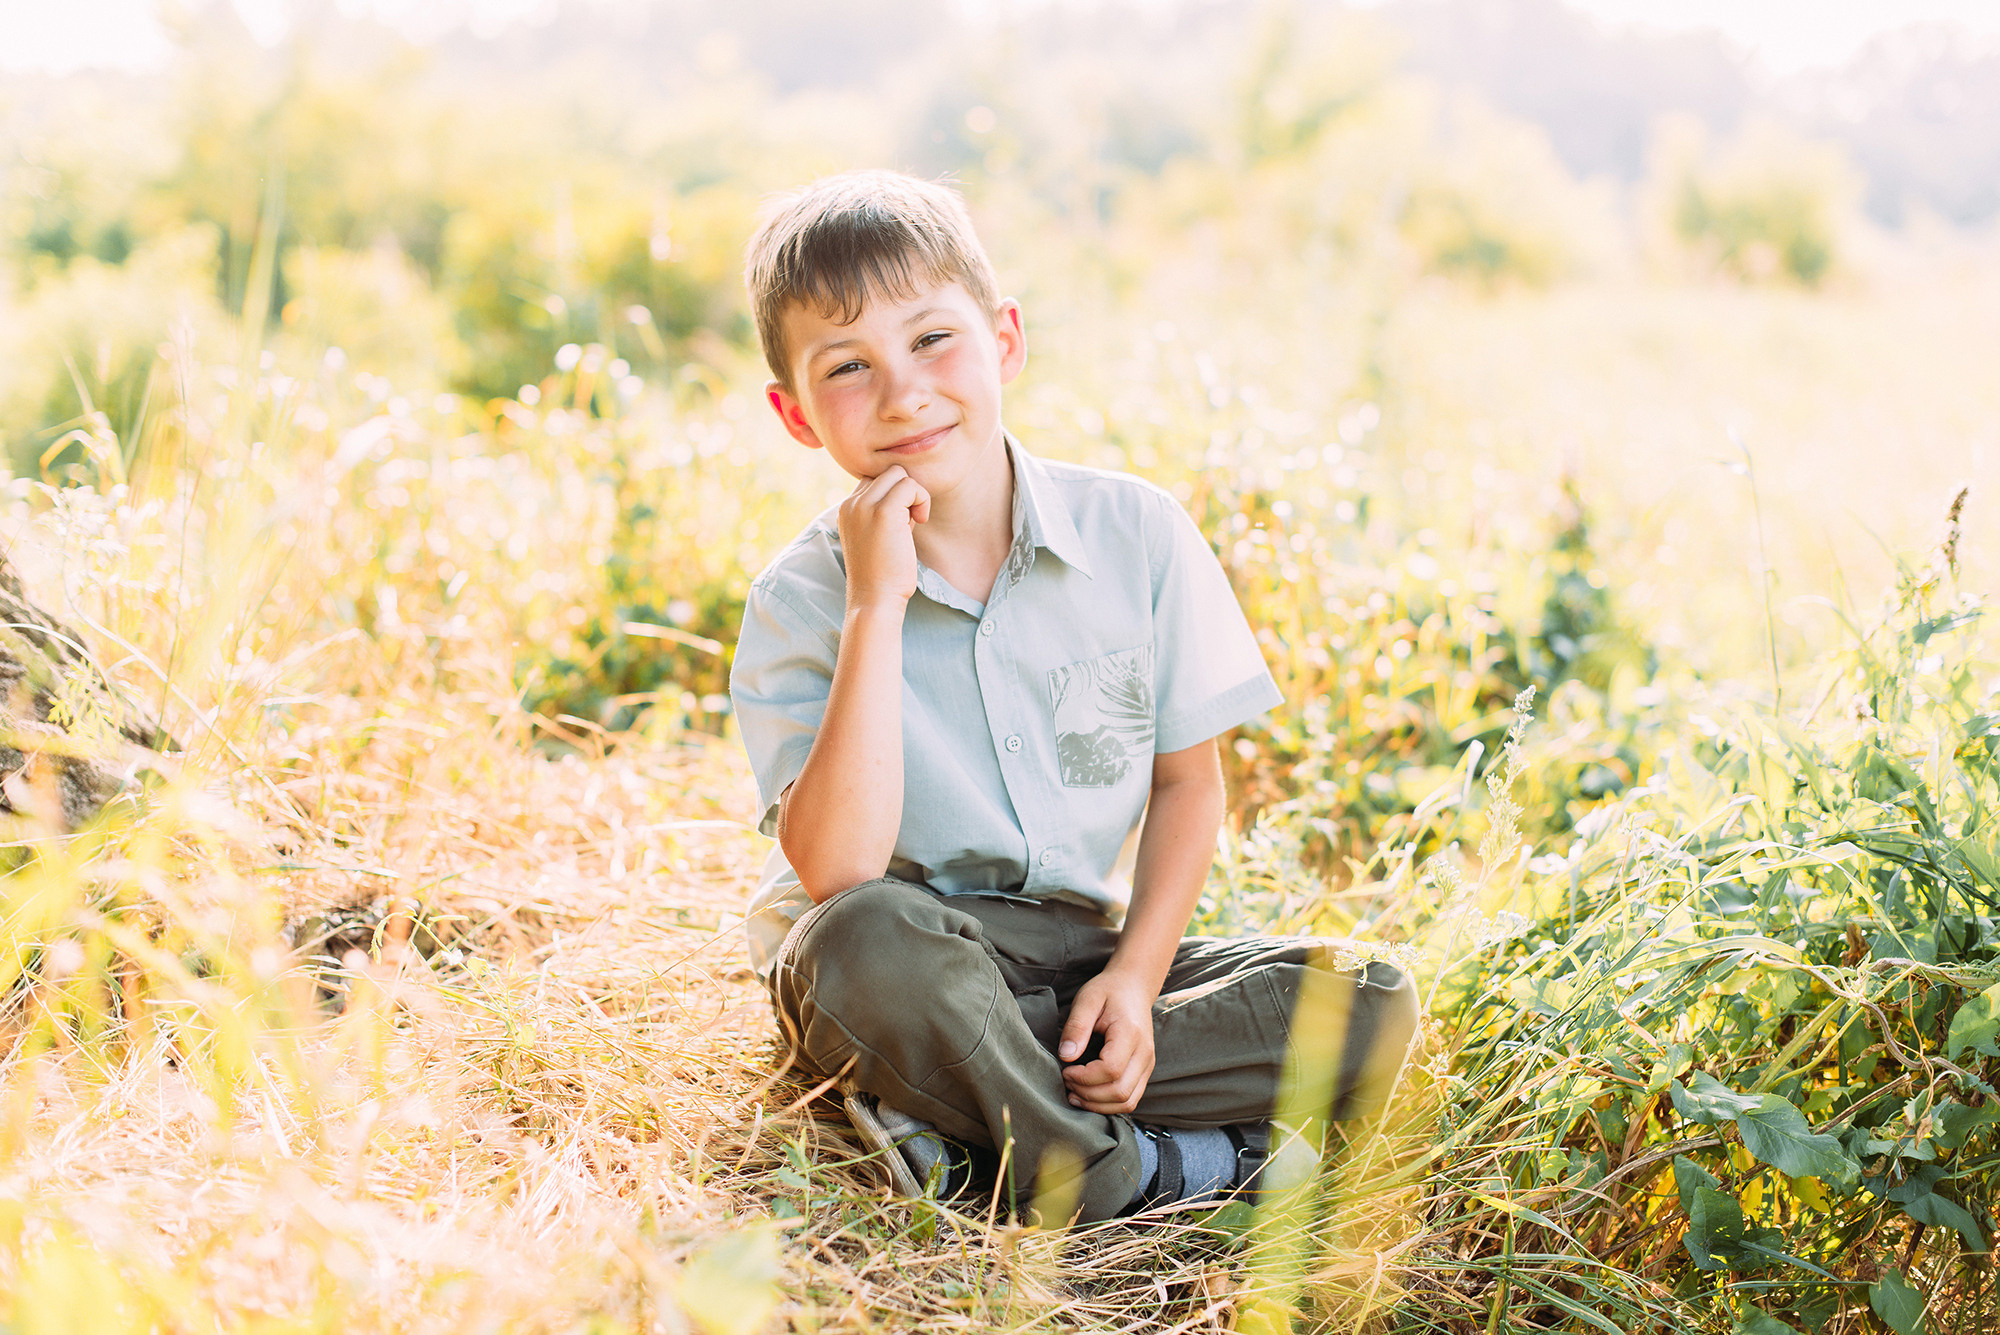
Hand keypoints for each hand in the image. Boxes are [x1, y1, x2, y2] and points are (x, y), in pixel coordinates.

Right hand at [837, 465, 930, 607]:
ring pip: (899, 474)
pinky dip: (921, 499)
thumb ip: (885, 513)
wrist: (875, 599)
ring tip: (913, 524)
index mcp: (846, 509)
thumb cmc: (882, 574)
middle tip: (910, 522)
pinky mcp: (884, 512)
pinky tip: (920, 522)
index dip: (893, 497)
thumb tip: (909, 493)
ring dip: (914, 495)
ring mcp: (865, 506)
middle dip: (905, 493)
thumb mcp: (877, 537)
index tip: (900, 524)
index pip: (874, 481)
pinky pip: (911, 486)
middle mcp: (851, 504)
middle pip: (888, 473)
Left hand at [1058, 970, 1157, 1114]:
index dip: (1084, 1077)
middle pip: (1120, 1091)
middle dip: (1088, 1094)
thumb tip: (1066, 1057)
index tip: (1065, 1070)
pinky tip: (1088, 1095)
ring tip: (1074, 1093)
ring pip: (1127, 1102)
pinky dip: (1108, 1104)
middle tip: (1067, 1082)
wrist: (1134, 988)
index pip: (1110, 1069)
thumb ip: (1076, 1027)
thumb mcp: (1087, 1000)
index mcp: (1130, 1033)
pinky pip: (1130, 1099)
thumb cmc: (1108, 992)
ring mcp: (1148, 1065)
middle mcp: (1145, 1053)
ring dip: (1098, 1105)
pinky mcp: (1144, 1072)